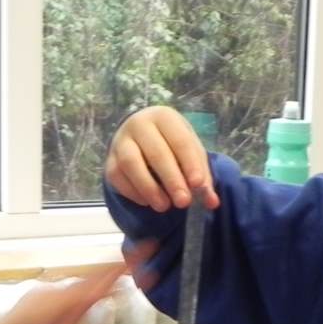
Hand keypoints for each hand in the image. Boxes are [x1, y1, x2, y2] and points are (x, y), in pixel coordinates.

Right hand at [105, 106, 220, 213]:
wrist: (141, 140)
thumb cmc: (172, 146)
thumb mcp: (191, 154)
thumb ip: (202, 177)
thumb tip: (212, 202)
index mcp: (164, 117)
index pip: (180, 140)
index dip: (190, 164)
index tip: (198, 185)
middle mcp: (139, 124)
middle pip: (156, 152)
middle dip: (172, 180)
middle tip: (183, 203)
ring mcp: (121, 142)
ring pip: (131, 164)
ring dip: (149, 188)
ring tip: (164, 206)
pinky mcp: (110, 161)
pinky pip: (118, 177)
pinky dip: (134, 193)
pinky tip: (149, 201)